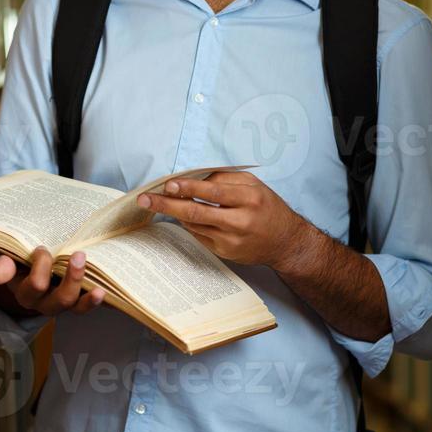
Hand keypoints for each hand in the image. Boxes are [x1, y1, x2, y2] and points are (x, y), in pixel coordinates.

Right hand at [0, 247, 105, 317]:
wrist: (28, 267)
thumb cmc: (19, 258)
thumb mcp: (8, 256)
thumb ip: (5, 263)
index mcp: (25, 292)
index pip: (35, 286)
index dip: (41, 267)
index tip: (41, 248)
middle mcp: (44, 302)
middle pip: (60, 299)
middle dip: (71, 278)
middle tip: (78, 255)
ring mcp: (62, 302)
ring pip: (75, 306)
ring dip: (88, 296)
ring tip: (99, 288)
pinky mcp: (76, 300)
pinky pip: (87, 305)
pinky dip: (97, 300)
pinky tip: (106, 291)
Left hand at [137, 171, 301, 267]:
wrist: (285, 241)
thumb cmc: (267, 207)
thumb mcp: (253, 185)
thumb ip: (225, 179)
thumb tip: (192, 178)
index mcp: (249, 198)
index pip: (212, 191)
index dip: (188, 188)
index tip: (168, 184)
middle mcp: (240, 220)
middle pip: (196, 212)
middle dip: (167, 204)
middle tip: (145, 199)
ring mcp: (232, 240)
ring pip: (194, 225)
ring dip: (175, 213)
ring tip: (158, 203)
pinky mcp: (226, 253)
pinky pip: (199, 236)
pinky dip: (189, 224)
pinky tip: (183, 216)